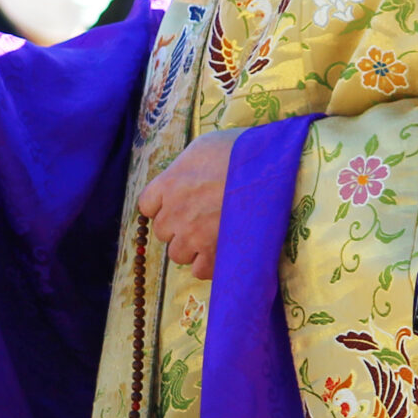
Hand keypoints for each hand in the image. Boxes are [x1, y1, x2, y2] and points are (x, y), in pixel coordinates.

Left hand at [137, 129, 238, 278]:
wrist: (271, 169)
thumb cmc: (240, 151)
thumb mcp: (204, 146)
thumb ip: (187, 166)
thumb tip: (186, 174)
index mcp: (169, 184)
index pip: (147, 205)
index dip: (163, 206)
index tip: (179, 203)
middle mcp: (175, 212)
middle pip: (163, 231)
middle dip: (179, 227)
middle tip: (203, 217)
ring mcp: (193, 236)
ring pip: (178, 254)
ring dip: (192, 248)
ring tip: (214, 235)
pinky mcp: (214, 253)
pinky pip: (199, 270)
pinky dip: (209, 264)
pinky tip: (223, 250)